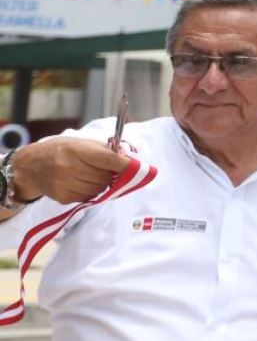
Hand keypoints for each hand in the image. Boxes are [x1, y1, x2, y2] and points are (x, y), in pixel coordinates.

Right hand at [9, 135, 131, 204]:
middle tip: (103, 168)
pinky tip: (79, 182)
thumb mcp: (81, 143)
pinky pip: (89, 197)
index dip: (126, 165)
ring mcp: (65, 184)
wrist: (31, 166)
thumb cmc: (61, 150)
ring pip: (100, 189)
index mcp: (76, 150)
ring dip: (102, 183)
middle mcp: (69, 167)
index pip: (108, 159)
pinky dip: (91, 191)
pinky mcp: (63, 198)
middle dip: (111, 174)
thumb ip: (106, 150)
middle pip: (106, 177)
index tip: (142, 168)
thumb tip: (130, 159)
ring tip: (88, 174)